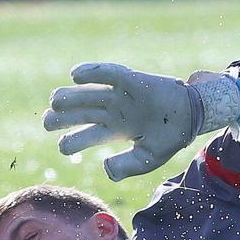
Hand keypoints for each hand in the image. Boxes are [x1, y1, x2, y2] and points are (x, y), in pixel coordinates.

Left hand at [44, 62, 200, 180]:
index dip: (73, 141)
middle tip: (46, 122)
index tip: (61, 145)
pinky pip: (109, 74)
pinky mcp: (132, 80)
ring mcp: (121, 95)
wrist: (193, 116)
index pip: (88, 135)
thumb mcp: (148, 159)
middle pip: (82, 112)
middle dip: (63, 118)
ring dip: (71, 97)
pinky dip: (93, 73)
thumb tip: (105, 167)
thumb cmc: (170, 137)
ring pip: (90, 94)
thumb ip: (126, 167)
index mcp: (116, 131)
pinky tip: (75, 75)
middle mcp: (114, 111)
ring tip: (54, 100)